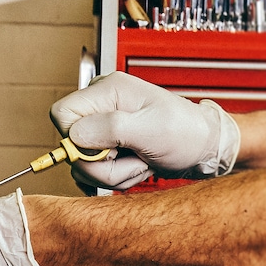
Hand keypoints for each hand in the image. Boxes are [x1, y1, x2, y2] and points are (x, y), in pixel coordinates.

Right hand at [50, 72, 239, 189]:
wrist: (204, 147)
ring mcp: (104, 126)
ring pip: (84, 162)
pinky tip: (137, 165)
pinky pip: (95, 170)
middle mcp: (101, 106)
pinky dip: (116, 176)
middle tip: (134, 158)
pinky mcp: (108, 145)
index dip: (75, 139)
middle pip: (71, 144)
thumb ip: (109, 128)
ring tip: (141, 161)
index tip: (107, 149)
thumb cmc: (186, 133)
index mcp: (108, 90)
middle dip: (103, 164)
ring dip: (113, 172)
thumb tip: (75, 135)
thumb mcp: (150, 129)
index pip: (61, 114)